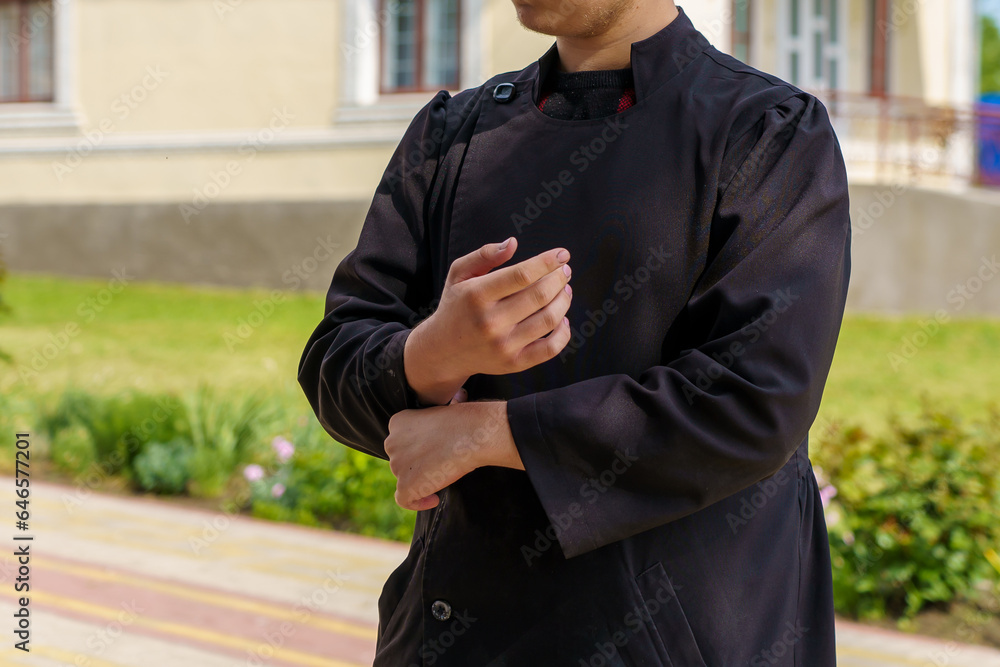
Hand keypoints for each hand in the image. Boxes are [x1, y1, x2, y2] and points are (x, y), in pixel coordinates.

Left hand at [384, 399, 523, 510]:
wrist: (468, 434)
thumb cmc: (464, 420)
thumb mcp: (446, 409)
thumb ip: (438, 418)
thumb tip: (459, 398)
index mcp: (397, 422)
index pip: (401, 443)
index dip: (416, 450)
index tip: (433, 453)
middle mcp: (391, 443)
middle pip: (400, 461)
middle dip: (417, 465)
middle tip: (441, 465)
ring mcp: (397, 465)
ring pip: (405, 479)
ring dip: (422, 481)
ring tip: (444, 476)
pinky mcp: (405, 485)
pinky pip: (405, 500)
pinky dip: (419, 501)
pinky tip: (434, 499)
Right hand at [403, 237, 573, 405]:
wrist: (443, 351)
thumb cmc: (456, 306)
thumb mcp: (459, 274)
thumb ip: (484, 254)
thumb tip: (513, 243)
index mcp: (477, 295)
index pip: (522, 275)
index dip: (547, 262)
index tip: (561, 254)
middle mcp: (490, 322)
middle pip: (540, 295)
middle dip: (559, 279)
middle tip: (564, 271)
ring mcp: (504, 345)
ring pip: (549, 319)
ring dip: (564, 300)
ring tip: (565, 289)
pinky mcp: (514, 363)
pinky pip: (550, 349)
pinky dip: (563, 332)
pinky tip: (562, 318)